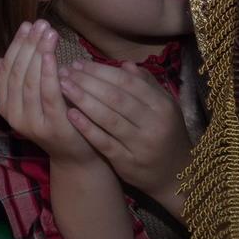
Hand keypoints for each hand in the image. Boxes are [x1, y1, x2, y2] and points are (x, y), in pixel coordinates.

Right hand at [0, 22, 97, 163]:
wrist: (77, 156)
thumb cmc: (58, 121)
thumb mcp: (32, 101)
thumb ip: (17, 83)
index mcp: (6, 106)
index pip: (7, 69)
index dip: (16, 45)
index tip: (27, 25)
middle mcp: (13, 115)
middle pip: (18, 72)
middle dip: (28, 45)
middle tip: (40, 24)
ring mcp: (31, 123)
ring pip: (29, 81)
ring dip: (38, 53)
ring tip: (48, 33)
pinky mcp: (52, 127)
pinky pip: (47, 95)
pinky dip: (47, 73)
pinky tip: (51, 56)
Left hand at [60, 61, 192, 211]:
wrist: (177, 175)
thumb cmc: (165, 134)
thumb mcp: (164, 107)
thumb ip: (147, 85)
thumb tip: (126, 64)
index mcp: (162, 106)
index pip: (127, 82)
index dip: (100, 71)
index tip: (79, 63)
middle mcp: (154, 124)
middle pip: (115, 98)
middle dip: (87, 82)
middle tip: (64, 71)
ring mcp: (141, 145)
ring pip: (108, 118)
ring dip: (82, 100)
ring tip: (61, 86)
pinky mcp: (128, 162)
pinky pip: (104, 142)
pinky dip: (86, 127)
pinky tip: (70, 114)